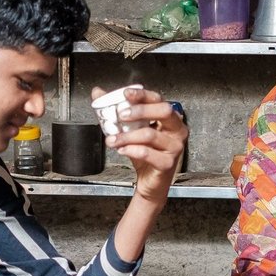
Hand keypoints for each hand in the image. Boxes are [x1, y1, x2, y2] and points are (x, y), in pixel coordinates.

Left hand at [91, 86, 186, 203]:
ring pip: (150, 134)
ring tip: (113, 139)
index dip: (143, 95)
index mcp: (169, 118)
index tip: (126, 94)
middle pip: (163, 111)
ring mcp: (175, 147)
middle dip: (140, 111)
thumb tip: (98, 93)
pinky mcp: (168, 163)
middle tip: (121, 115)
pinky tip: (122, 150)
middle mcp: (176, 130)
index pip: (158, 99)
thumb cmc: (145, 154)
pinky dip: (131, 150)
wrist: (149, 182)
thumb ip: (116, 111)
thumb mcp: (130, 130)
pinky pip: (147, 153)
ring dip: (127, 136)